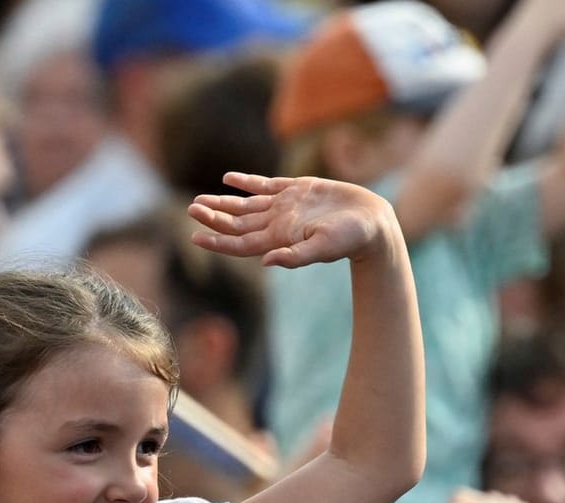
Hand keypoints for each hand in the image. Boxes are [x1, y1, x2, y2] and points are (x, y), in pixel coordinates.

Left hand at [189, 172, 398, 269]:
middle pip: (237, 223)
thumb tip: (266, 262)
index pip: (239, 242)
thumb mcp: (323, 248)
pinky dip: (246, 182)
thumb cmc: (350, 239)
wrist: (372, 222)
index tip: (194, 236)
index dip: (217, 240)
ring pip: (246, 205)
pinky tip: (229, 178)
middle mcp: (277, 223)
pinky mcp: (298, 190)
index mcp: (278, 238)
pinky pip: (265, 185)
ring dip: (223, 203)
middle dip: (213, 217)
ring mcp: (286, 206)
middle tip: (191, 209)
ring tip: (199, 200)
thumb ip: (295, 256)